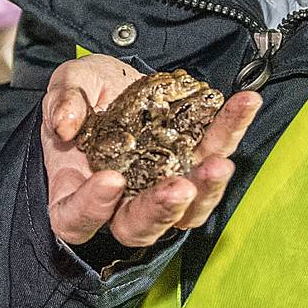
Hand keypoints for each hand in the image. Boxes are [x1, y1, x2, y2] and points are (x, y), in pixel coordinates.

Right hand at [38, 55, 260, 250]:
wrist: (119, 80)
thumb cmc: (85, 93)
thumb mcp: (67, 84)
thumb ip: (62, 101)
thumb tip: (65, 124)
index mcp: (77, 189)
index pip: (76, 219)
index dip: (92, 208)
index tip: (110, 179)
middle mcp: (122, 200)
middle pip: (139, 227)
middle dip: (162, 210)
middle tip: (180, 187)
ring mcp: (162, 185)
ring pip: (188, 210)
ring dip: (208, 189)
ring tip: (220, 162)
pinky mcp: (194, 162)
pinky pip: (216, 155)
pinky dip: (232, 130)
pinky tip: (244, 105)